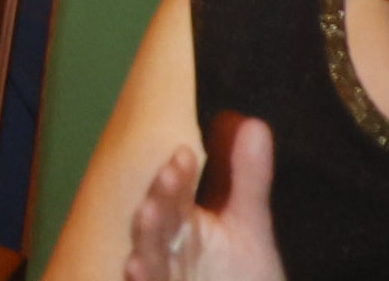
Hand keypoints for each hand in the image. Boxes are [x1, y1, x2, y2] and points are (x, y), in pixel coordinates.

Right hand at [119, 117, 284, 280]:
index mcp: (183, 220)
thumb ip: (248, 179)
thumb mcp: (249, 227)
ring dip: (146, 234)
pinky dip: (140, 278)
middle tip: (169, 177)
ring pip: (149, 253)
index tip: (186, 154)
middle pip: (158, 218)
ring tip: (148, 212)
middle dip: (162, 197)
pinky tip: (134, 266)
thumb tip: (254, 123)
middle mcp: (166, 247)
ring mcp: (162, 275)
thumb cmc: (241, 276)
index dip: (180, 174)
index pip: (177, 191)